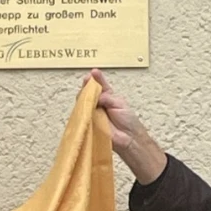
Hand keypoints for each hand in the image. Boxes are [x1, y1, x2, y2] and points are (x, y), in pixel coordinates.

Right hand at [82, 69, 166, 183]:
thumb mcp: (119, 103)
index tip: (94, 72)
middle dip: (87, 85)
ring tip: (85, 90)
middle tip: (87, 80)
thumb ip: (107, 97)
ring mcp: (94, 113)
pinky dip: (82, 108)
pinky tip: (82, 102)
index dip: (97, 78)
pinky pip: (83, 114)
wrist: (129, 138)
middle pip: (90, 92)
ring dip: (83, 95)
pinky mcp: (90, 123)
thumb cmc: (128, 121)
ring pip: (84, 102)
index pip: (101, 86)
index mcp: (108, 97)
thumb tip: (94, 97)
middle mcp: (99, 104)